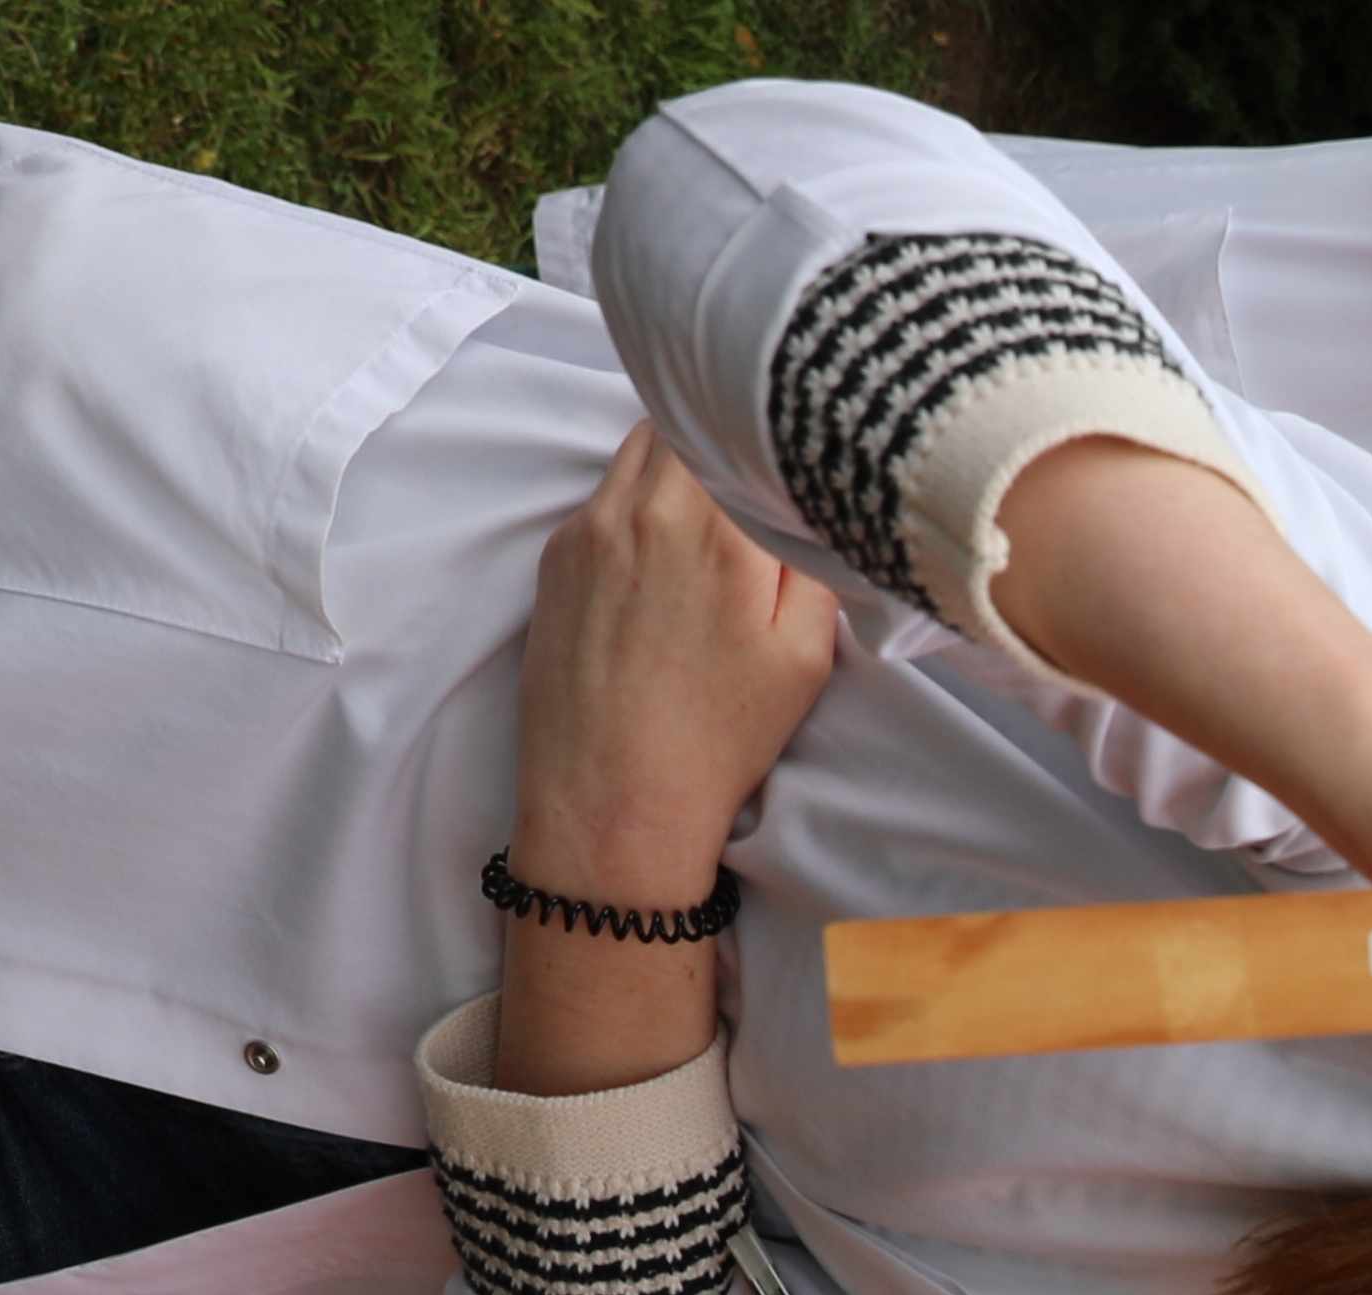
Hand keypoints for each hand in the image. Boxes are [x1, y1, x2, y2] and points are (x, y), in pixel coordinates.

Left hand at [512, 425, 840, 906]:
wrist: (612, 800)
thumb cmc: (718, 739)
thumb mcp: (806, 655)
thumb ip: (813, 557)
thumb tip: (806, 494)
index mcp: (720, 528)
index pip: (745, 424)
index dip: (771, 423)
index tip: (796, 438)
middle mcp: (647, 508)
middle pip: (687, 417)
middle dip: (724, 427)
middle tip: (758, 458)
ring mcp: (592, 525)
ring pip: (641, 446)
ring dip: (680, 455)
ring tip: (714, 497)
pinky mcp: (558, 554)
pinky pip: (607, 492)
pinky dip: (640, 497)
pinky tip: (665, 549)